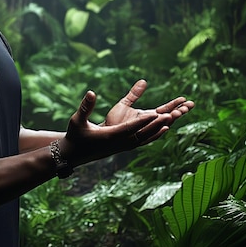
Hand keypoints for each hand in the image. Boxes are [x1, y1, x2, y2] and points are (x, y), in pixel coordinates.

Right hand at [59, 80, 193, 165]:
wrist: (74, 153)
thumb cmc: (75, 135)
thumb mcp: (77, 120)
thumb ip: (85, 107)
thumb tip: (91, 93)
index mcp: (109, 137)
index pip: (130, 128)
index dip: (143, 121)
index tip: (155, 114)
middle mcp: (118, 144)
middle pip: (141, 134)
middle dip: (156, 124)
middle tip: (171, 115)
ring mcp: (121, 147)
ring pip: (144, 139)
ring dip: (157, 129)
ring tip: (171, 120)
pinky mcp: (122, 147)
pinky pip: (141, 141)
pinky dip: (152, 135)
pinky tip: (161, 130)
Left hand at [105, 79, 193, 142]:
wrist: (102, 132)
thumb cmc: (114, 119)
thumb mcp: (125, 103)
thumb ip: (134, 93)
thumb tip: (144, 81)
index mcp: (148, 116)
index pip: (165, 110)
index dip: (176, 105)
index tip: (186, 99)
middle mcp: (148, 124)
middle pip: (167, 117)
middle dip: (179, 111)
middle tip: (190, 105)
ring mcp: (143, 131)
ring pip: (160, 126)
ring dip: (170, 119)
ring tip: (178, 112)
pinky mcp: (136, 137)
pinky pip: (149, 135)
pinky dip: (158, 131)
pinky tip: (165, 127)